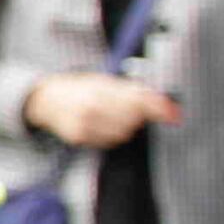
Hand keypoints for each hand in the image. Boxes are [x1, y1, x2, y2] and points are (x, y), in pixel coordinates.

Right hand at [24, 72, 178, 148]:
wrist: (48, 99)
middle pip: (133, 119)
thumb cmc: (82, 88)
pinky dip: (111, 135)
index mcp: (100, 88)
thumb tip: (168, 108)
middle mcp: (92, 106)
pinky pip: (108, 142)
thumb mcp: (106, 81)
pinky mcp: (79, 137)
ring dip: (124, 126)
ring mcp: (84, 124)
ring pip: (123, 133)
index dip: (158, 108)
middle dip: (136, 115)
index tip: (175, 115)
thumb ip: (135, 92)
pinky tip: (101, 125)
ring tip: (111, 115)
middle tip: (126, 107)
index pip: (137, 99)